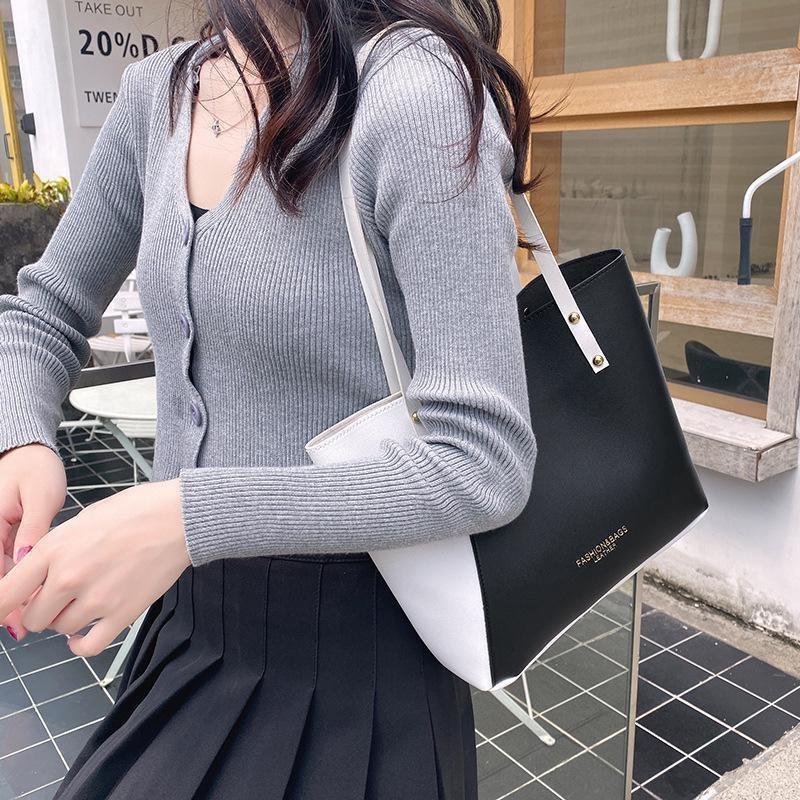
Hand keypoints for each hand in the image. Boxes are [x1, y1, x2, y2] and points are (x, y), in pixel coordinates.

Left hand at [0, 479, 190, 654]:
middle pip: (33, 617)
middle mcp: (69, 577)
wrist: (179, 516)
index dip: (0, 608)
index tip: (3, 611)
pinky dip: (81, 644)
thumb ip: (54, 552)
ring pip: (60, 629)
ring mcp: (96, 599)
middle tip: (59, 596)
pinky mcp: (122, 614)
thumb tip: (37, 579)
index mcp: (54, 549)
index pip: (5, 594)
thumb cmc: (137, 511)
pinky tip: (83, 634)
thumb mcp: (82, 520)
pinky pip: (88, 646)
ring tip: (86, 599)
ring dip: (67, 619)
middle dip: (42, 609)